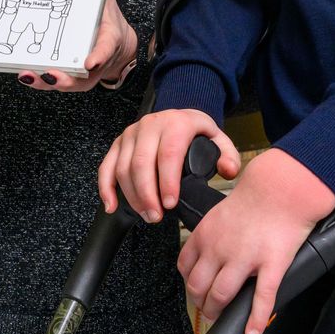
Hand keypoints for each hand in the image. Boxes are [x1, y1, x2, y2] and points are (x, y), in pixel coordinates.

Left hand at [15, 0, 136, 92]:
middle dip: (65, 78)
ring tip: (29, 74)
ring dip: (48, 82)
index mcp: (109, 38)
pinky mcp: (75, 77)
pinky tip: (27, 74)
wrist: (120, 44)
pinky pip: (59, 82)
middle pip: (84, 76)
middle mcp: (98, 60)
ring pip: (70, 84)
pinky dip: (43, 81)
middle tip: (49, 74)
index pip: (107, 48)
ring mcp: (86, 73)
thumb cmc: (108, 20)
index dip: (99, 55)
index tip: (90, 62)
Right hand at [97, 109, 240, 221]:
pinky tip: (112, 205)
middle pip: (141, 163)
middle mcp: (150, 125)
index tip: (170, 203)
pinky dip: (106, 188)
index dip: (167, 181)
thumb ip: (229, 156)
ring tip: (147, 214)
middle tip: (156, 216)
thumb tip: (227, 171)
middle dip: (147, 195)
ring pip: (123, 167)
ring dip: (132, 196)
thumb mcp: (217, 139)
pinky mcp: (118, 143)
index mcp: (176, 123)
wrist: (177, 117)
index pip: (169, 153)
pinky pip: (106, 166)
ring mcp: (131, 133)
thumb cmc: (195, 132)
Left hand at [179, 148, 334, 333]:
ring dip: (218, 312)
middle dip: (200, 303)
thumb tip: (209, 257)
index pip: (185, 267)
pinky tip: (253, 333)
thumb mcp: (220, 213)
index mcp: (206, 234)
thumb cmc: (257, 198)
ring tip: (222, 318)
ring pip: (221, 295)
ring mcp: (245, 258)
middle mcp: (220, 248)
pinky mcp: (271, 265)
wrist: (283, 187)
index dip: (189, 284)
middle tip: (208, 309)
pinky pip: (261, 299)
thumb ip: (211, 237)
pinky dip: (255, 320)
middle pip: (198, 286)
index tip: (196, 290)